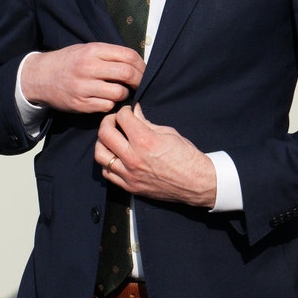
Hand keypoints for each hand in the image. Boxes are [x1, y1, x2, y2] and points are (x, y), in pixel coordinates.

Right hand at [22, 43, 144, 114]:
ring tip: (119, 92)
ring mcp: (83, 87)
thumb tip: (137, 63)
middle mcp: (88, 67)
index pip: (128, 56)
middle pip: (126, 74)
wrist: (39, 77)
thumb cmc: (68, 62)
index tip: (143, 71)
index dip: (141, 65)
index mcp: (92, 51)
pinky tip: (106, 99)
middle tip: (140, 84)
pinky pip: (106, 106)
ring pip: (119, 93)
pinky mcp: (80, 103)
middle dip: (139, 81)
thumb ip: (108, 54)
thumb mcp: (86, 49)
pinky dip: (111, 104)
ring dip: (124, 94)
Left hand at [94, 103, 218, 207]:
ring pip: (100, 155)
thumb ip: (146, 122)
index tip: (128, 111)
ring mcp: (129, 174)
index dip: (124, 110)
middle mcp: (133, 157)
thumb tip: (134, 111)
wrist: (196, 182)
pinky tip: (115, 157)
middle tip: (115, 121)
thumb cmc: (187, 156)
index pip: (122, 118)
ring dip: (103, 143)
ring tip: (111, 139)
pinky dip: (107, 163)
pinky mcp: (130, 186)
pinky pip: (108, 173)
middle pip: (105, 134)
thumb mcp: (168, 133)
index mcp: (145, 140)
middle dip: (108, 122)